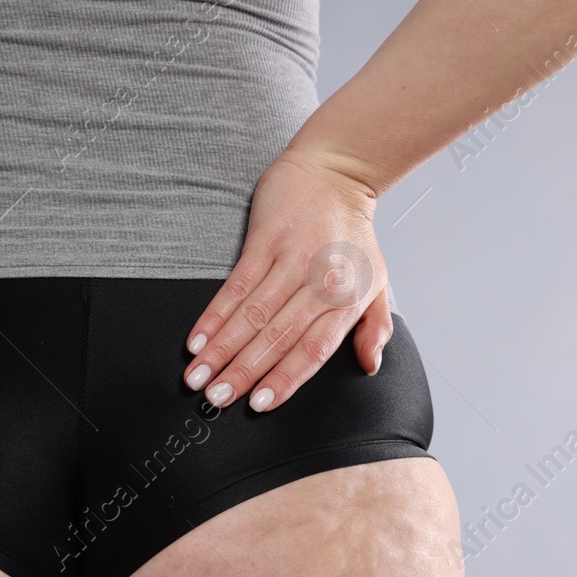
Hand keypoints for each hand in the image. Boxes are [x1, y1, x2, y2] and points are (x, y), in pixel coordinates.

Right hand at [182, 151, 393, 411]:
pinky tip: (198, 338)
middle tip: (216, 398)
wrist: (336, 172)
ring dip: (221, 349)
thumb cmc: (352, 233)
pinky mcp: (265, 239)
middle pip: (276, 337)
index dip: (285, 379)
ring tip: (198, 375)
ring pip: (252, 315)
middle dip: (243, 372)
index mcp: (348, 298)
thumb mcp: (377, 281)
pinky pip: (236, 284)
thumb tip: (369, 364)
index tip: (260, 403)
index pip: (313, 349)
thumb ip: (374, 327)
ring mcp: (291, 259)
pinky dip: (214, 315)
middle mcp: (321, 281)